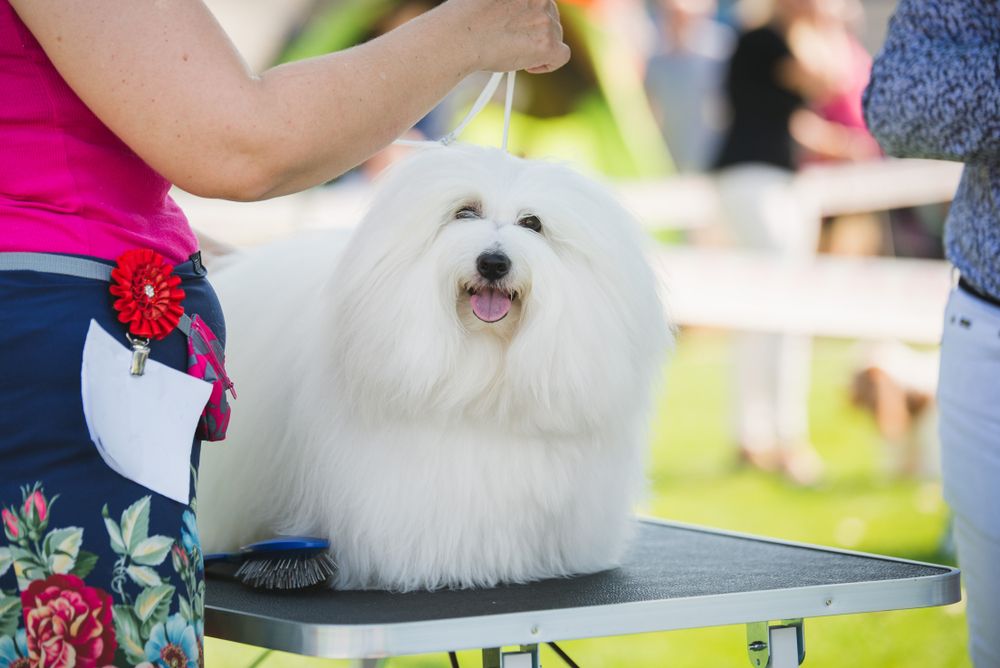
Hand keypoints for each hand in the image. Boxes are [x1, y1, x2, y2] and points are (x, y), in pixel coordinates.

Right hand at [447, 0, 570, 73]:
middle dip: (537, 30)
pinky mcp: (547, 44)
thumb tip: (518, 20)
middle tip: (515, 42)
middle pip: (551, 17)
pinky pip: (562, 55)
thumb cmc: (467, 18)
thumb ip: (513, 6)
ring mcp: (546, 20)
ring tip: (515, 53)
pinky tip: (529, 66)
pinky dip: (549, 63)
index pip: (542, 0)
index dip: (532, 13)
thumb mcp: (493, 1)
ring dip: (540, 45)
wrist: (461, 35)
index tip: (520, 24)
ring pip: (556, 36)